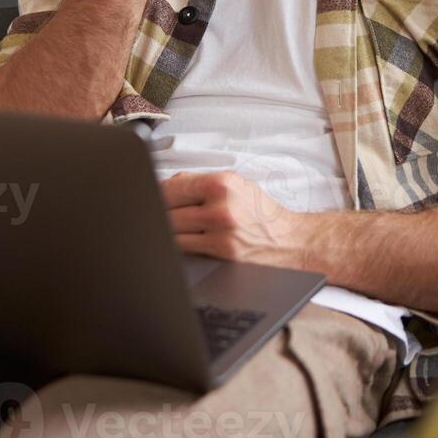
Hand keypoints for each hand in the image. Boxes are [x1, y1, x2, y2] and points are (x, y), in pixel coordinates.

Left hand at [161, 171, 310, 268]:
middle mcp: (221, 207)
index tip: (145, 197)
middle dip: (156, 214)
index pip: (170, 187)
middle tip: (151, 215)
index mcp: (222, 183)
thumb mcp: (236, 185)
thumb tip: (165, 184)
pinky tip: (180, 244)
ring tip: (168, 230)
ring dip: (164, 232)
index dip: (152, 194)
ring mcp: (220, 234)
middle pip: (166, 211)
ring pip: (171, 233)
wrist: (291, 241)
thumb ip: (199, 182)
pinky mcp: (221, 255)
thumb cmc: (262, 213)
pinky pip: (185, 251)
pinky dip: (177, 248)